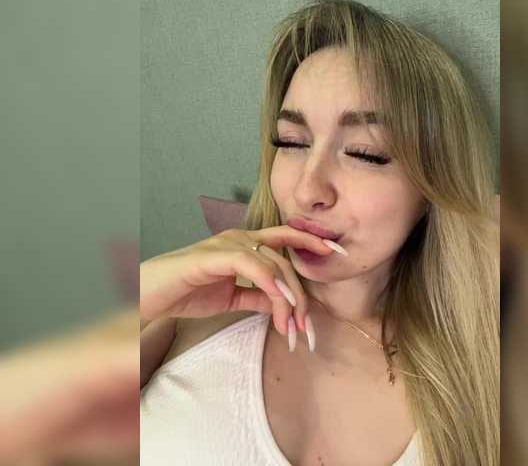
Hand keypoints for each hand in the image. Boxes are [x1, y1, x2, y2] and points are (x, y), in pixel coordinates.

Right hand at [140, 226, 339, 336]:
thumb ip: (257, 297)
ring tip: (294, 327)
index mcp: (245, 245)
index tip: (337, 252)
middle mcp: (240, 238)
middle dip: (303, 292)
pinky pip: (253, 265)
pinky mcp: (215, 255)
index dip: (313, 241)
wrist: (150, 296)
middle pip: (286, 257)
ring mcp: (228, 244)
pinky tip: (281, 303)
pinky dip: (271, 283)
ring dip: (289, 298)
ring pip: (274, 264)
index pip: (287, 238)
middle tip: (308, 328)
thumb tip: (284, 305)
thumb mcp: (231, 297)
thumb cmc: (187, 292)